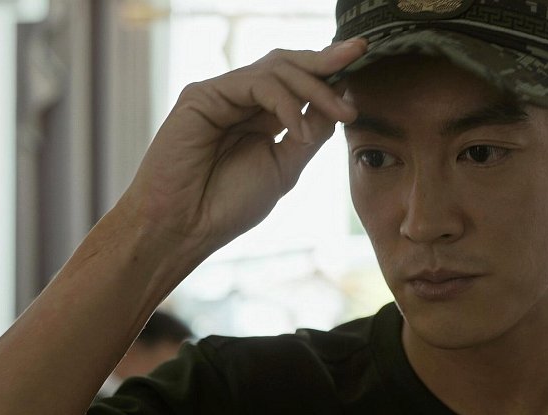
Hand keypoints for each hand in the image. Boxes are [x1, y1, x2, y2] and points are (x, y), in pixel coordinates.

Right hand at [119, 39, 366, 258]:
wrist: (185, 227)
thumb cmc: (228, 205)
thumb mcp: (284, 168)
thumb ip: (309, 135)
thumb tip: (339, 101)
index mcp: (261, 117)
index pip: (299, 83)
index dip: (329, 70)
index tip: (362, 59)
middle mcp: (242, 100)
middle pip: (288, 64)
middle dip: (326, 59)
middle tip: (358, 55)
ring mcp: (222, 95)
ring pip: (276, 69)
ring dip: (314, 88)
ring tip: (340, 114)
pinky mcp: (203, 95)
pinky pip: (255, 84)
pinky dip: (285, 103)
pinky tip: (298, 130)